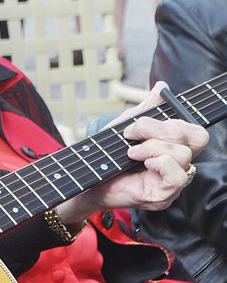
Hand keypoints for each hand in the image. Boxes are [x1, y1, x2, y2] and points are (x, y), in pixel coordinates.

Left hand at [57, 83, 208, 223]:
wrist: (86, 177)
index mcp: (172, 149)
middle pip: (194, 138)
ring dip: (152, 147)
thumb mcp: (125, 126)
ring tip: (130, 152)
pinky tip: (140, 162)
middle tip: (131, 133)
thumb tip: (161, 87)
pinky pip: (177, 175)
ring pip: (183, 154)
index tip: (143, 121)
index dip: (177, 120)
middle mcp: (178, 165)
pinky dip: (158, 162)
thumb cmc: (106, 155)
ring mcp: (173, 182)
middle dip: (159, 129)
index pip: (196, 132)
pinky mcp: (163, 195)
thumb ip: (146, 109)